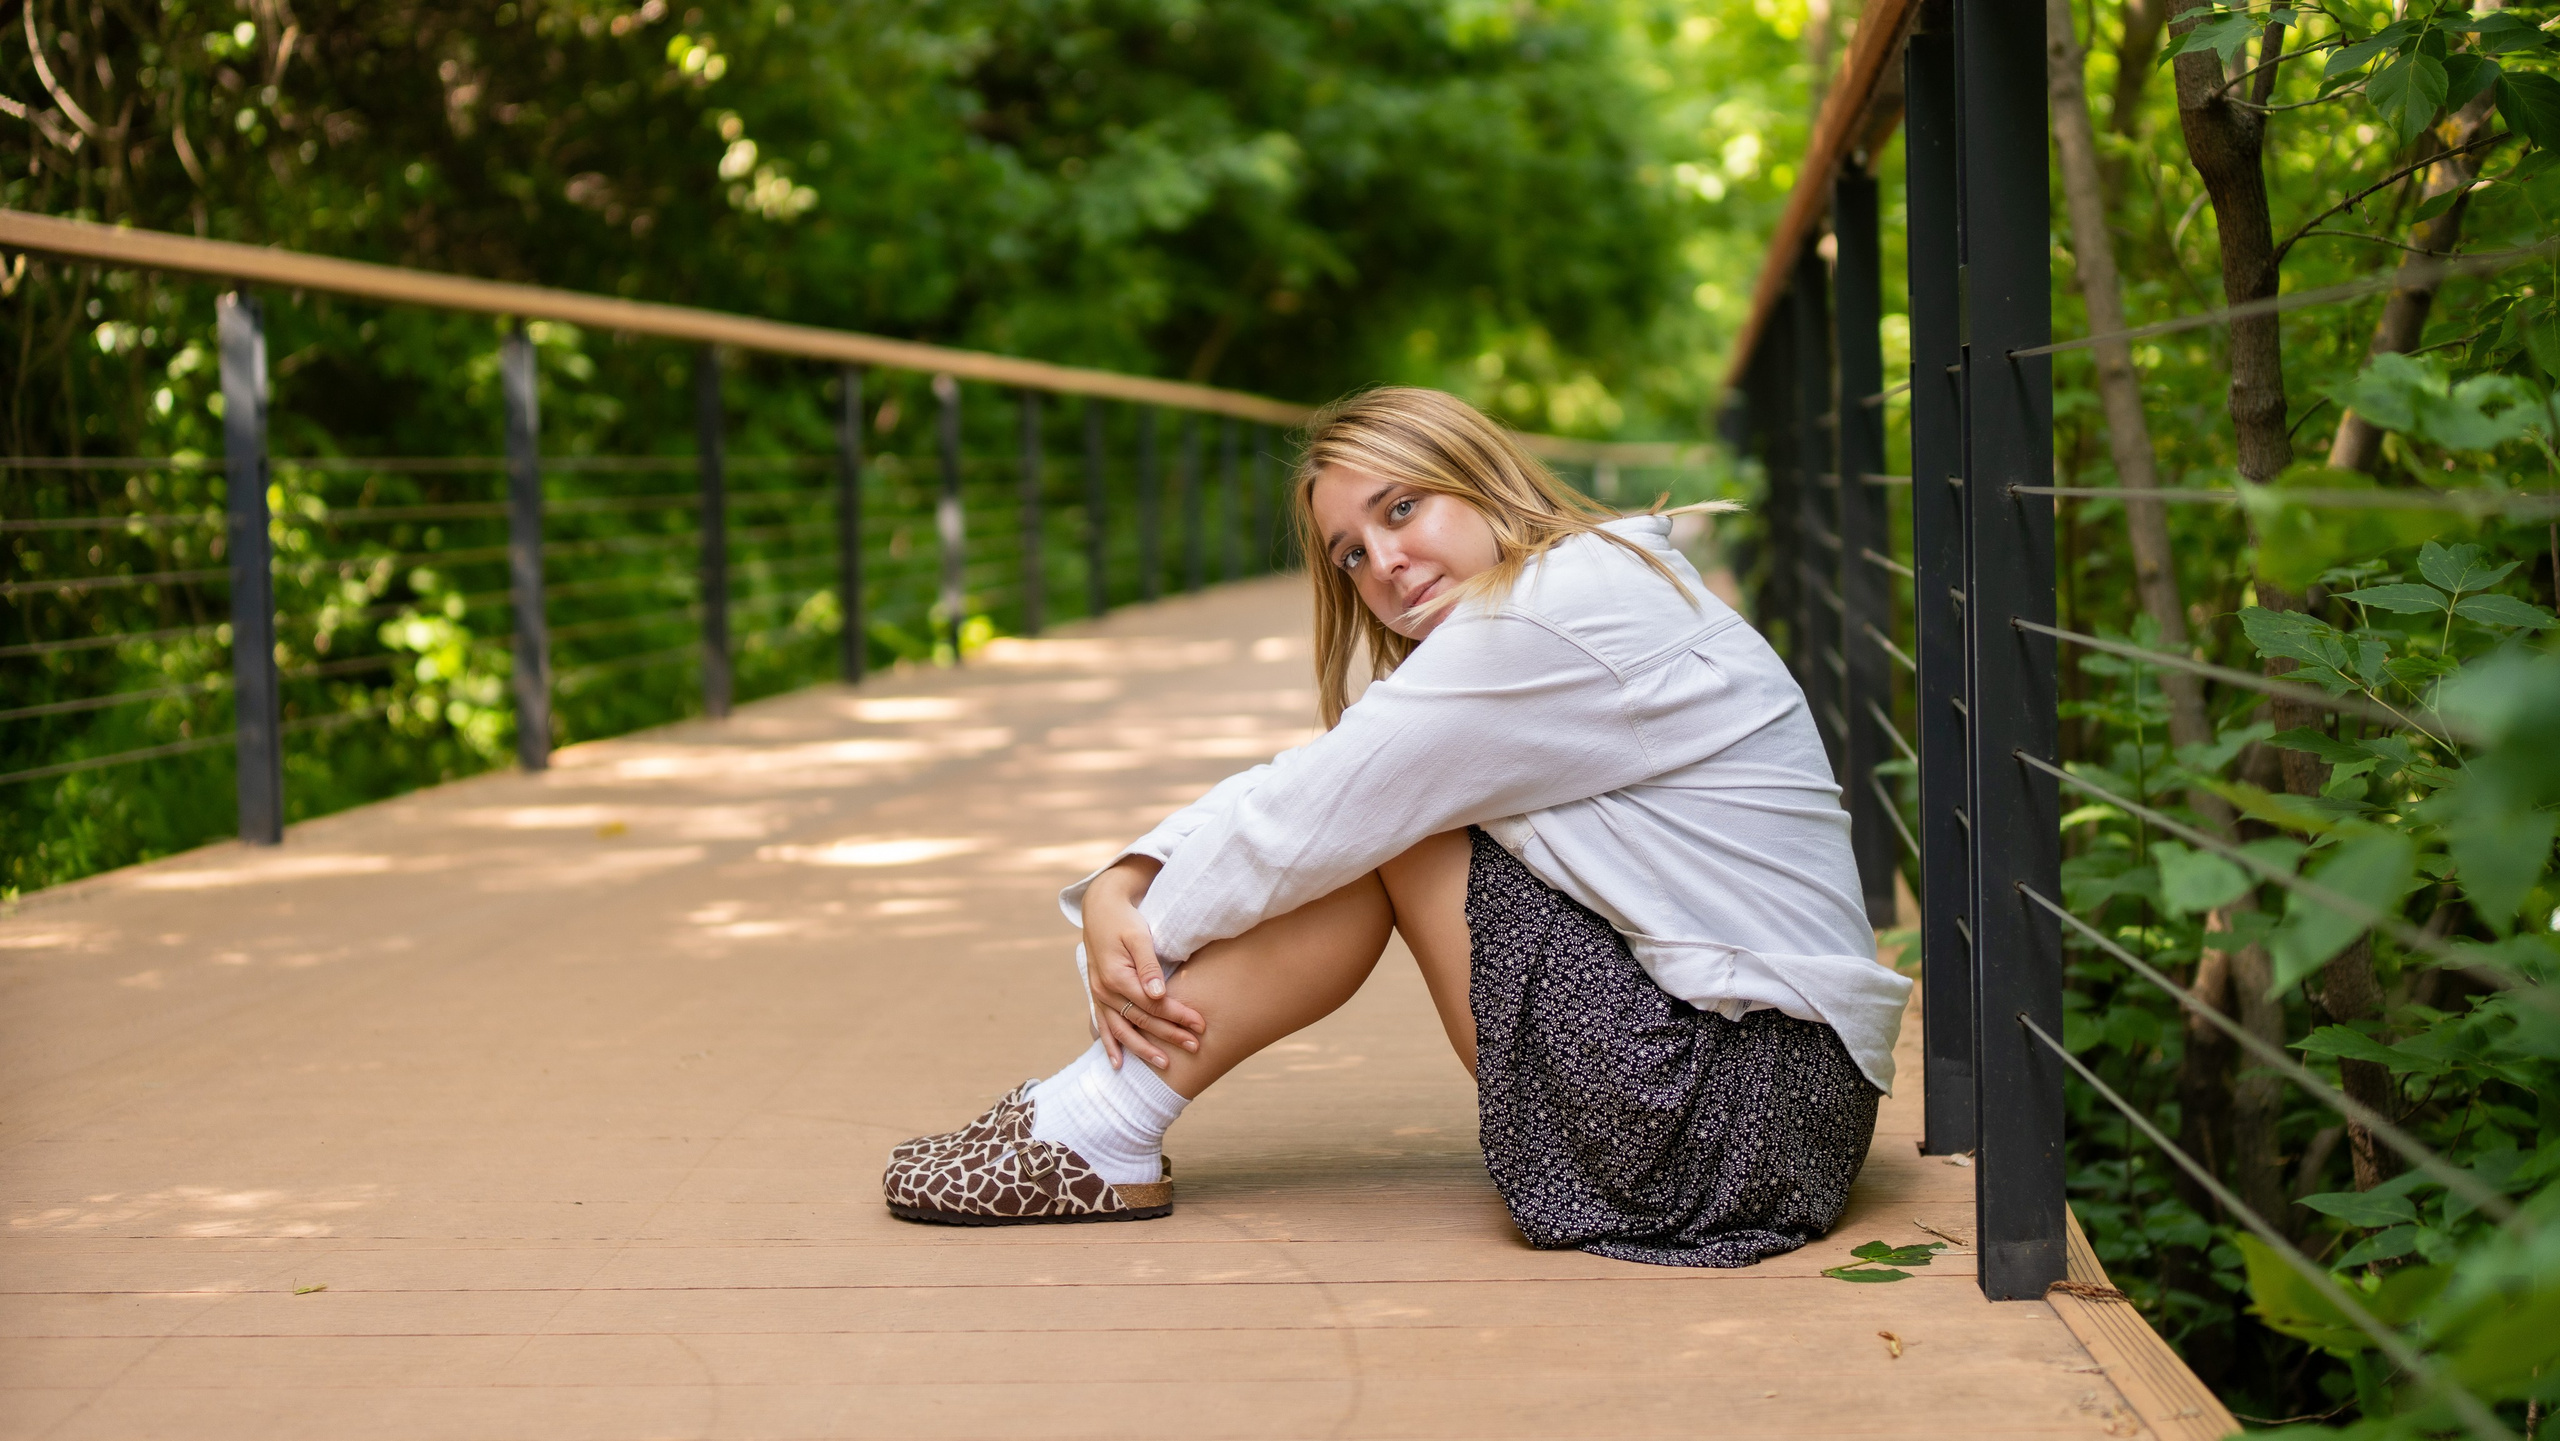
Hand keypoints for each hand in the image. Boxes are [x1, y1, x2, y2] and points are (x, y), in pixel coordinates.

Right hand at [1081, 857, 1205, 1069]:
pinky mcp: (1097, 995)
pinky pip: (1103, 1025)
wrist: (1100, 907)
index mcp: (1117, 977)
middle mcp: (1104, 990)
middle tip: (1195, 1047)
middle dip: (1169, 1035)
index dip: (1178, 1016)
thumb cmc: (1125, 920)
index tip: (1200, 1025)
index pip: (1153, 1005)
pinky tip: (1118, 1064)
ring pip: (1122, 1029)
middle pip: (1141, 1020)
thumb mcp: (1138, 936)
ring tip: (1164, 1065)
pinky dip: (1109, 1044)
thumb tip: (1159, 995)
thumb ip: (1149, 966)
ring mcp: (1098, 995)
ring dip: (1142, 1049)